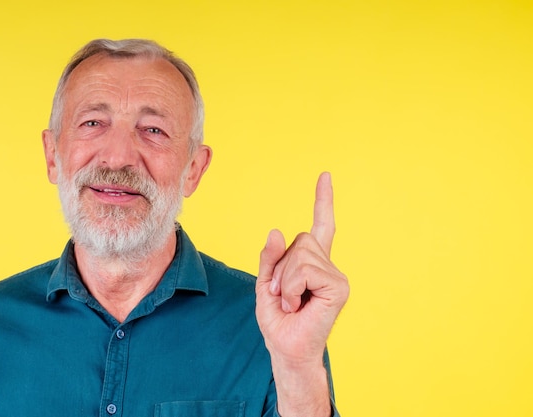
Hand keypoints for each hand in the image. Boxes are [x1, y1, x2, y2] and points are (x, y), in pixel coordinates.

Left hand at [255, 172, 348, 367]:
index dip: (323, 200)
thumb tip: (277, 231)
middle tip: (284, 295)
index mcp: (312, 262)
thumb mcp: (266, 283)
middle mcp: (327, 265)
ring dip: (285, 281)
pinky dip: (292, 288)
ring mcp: (336, 275)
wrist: (286, 348)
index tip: (325, 176)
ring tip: (291, 302)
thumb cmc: (278, 319)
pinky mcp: (339, 286)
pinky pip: (305, 270)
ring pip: (300, 255)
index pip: (320, 225)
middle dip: (280, 268)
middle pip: (299, 240)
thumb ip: (270, 258)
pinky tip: (299, 305)